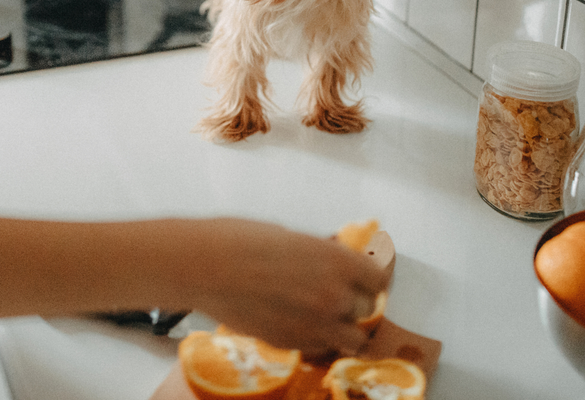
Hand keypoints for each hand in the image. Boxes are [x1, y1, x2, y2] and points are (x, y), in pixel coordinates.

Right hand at [175, 219, 389, 354]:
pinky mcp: (292, 343)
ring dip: (344, 328)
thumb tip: (333, 263)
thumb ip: (321, 255)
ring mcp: (315, 324)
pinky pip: (321, 347)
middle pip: (369, 309)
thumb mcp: (293, 237)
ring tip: (327, 317)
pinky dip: (318, 339)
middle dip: (357, 302)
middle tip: (341, 294)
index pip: (379, 279)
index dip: (370, 278)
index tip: (364, 277)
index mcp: (338, 261)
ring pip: (353, 339)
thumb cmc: (241, 241)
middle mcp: (334, 296)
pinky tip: (301, 323)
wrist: (205, 266)